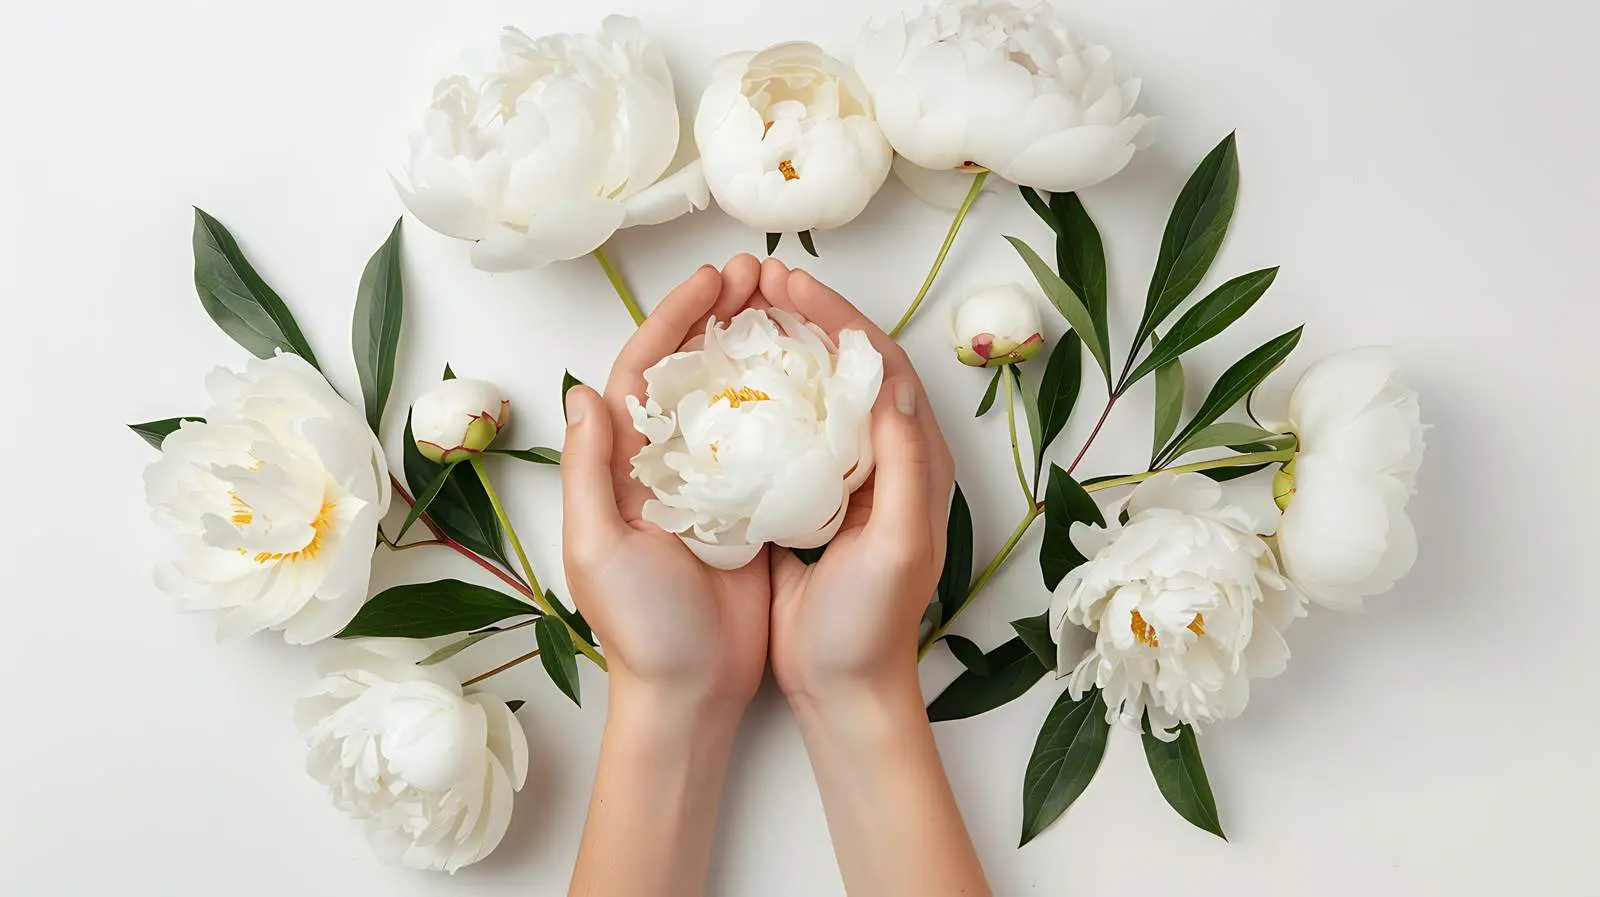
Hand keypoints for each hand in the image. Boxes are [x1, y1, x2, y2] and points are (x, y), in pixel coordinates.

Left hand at [560, 255, 769, 708]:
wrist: (691, 690)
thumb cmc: (640, 627)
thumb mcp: (599, 547)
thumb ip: (591, 470)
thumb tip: (585, 392)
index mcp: (623, 466)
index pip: (645, 371)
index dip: (675, 319)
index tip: (715, 279)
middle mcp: (664, 465)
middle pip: (689, 371)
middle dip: (719, 316)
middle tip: (761, 274)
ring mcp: (709, 484)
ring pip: (730, 397)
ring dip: (754, 348)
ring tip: (790, 305)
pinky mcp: (749, 509)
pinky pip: (766, 442)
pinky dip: (783, 402)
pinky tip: (813, 374)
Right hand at [757, 260, 956, 702]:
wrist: (844, 687)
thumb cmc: (871, 623)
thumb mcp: (899, 543)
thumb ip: (904, 464)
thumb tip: (891, 383)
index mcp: (914, 462)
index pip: (880, 365)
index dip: (838, 318)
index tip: (790, 285)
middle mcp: (885, 459)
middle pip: (849, 366)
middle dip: (808, 316)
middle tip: (760, 279)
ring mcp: (847, 478)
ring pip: (818, 390)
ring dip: (785, 346)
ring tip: (742, 310)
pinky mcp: (812, 500)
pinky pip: (791, 427)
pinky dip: (765, 393)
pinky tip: (729, 378)